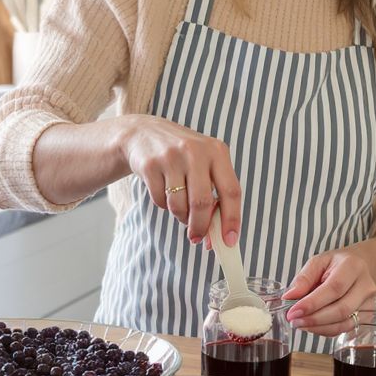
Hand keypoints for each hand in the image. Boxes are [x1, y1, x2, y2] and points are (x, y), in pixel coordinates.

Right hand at [120, 115, 240, 244]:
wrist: (144, 134)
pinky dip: (163, 205)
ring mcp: (171, 157)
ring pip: (179, 205)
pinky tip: (163, 191)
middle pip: (202, 203)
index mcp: (217, 151)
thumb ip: (215, 192)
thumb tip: (219, 233)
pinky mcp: (150, 165)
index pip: (231, 191)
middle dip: (200, 226)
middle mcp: (196, 151)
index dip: (232, 219)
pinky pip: (160, 200)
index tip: (229, 240)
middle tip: (196, 237)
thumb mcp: (205, 163)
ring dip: (180, 216)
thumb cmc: (183, 156)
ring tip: (180, 208)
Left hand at [281, 244, 375, 337]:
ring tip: (300, 323)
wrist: (362, 266)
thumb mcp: (318, 262)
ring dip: (318, 327)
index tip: (293, 311)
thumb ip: (303, 279)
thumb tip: (289, 297)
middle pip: (341, 310)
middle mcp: (365, 286)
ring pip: (344, 323)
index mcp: (352, 267)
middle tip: (294, 320)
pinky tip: (313, 325)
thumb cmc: (338, 264)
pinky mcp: (367, 316)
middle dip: (314, 319)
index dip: (312, 303)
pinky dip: (326, 330)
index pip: (333, 289)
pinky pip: (345, 328)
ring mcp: (369, 303)